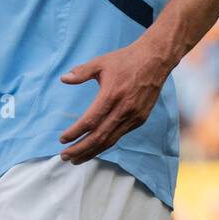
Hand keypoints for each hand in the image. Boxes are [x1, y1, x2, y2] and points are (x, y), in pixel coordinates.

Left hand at [58, 38, 175, 163]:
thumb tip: (63, 79)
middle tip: (65, 156)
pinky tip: (95, 148)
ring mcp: (133, 116)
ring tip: (77, 159)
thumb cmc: (126, 60)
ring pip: (110, 140)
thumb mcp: (101, 62)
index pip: (90, 121)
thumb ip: (81, 72)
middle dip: (80, 149)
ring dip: (92, 152)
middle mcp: (123, 109)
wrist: (155, 60)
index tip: (63, 139)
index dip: (75, 133)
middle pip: (99, 137)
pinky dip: (106, 144)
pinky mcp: (140, 119)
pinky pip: (120, 135)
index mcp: (111, 94)